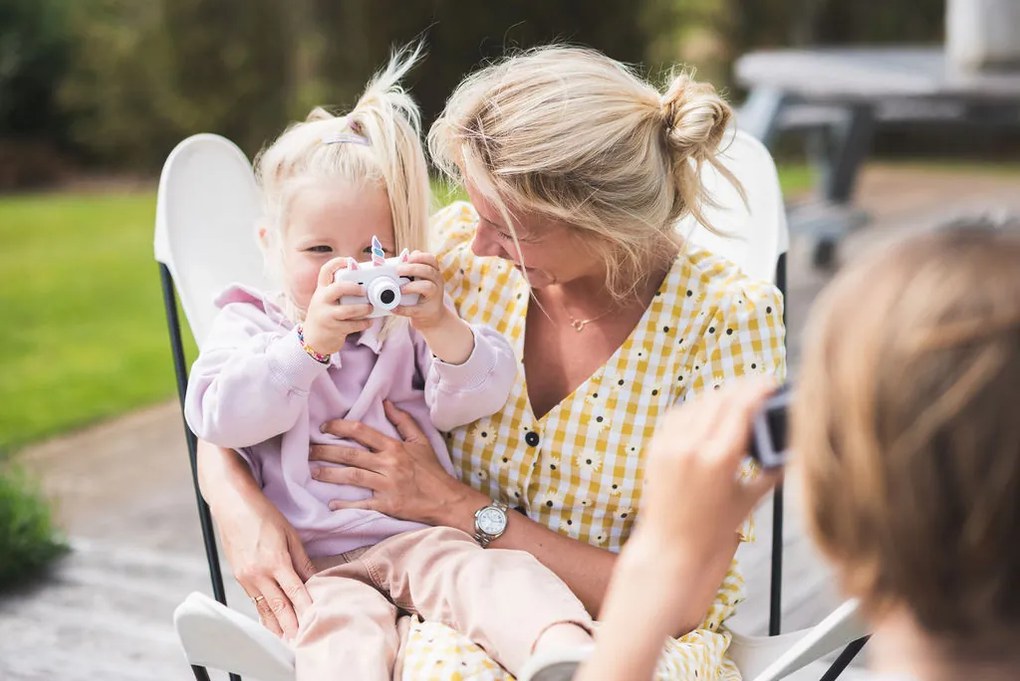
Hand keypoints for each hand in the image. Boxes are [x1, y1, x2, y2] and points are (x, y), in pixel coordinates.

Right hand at [212, 483, 316, 639]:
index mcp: (275, 561)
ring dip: (275, 624)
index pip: (295, 591)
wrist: (232, 506)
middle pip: (278, 605)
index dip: (306, 608)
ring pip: (264, 607)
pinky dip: (263, 612)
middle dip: (290, 625)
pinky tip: (269, 621)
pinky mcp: (239, 576)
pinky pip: (253, 600)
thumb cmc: (262, 515)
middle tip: (301, 640)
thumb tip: (313, 578)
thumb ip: (302, 559)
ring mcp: (246, 577)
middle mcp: (259, 573)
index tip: (315, 620)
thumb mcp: (289, 533)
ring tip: (285, 639)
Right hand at [302, 257, 373, 355]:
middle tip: (364, 291)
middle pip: (338, 288)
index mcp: (321, 291)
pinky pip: (353, 325)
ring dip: (363, 308)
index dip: (337, 263)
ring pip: (348, 310)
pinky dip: (364, 323)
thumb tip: (363, 284)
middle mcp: (321, 301)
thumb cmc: (324, 317)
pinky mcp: (334, 329)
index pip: (325, 272)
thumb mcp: (324, 301)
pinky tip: (369, 321)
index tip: (349, 260)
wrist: (312, 340)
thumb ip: (337, 292)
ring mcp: (326, 316)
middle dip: (355, 288)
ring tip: (370, 307)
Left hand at [309, 400, 477, 523]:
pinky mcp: (388, 505)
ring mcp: (387, 485)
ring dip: (330, 474)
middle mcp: (389, 464)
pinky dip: (346, 504)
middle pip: (351, 455)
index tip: (324, 428)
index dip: (340, 427)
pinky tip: (331, 503)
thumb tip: (386, 403)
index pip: (362, 432)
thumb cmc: (432, 470)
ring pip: (352, 477)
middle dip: (326, 452)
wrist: (446, 499)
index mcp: (394, 447)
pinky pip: (363, 503)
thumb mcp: (421, 441)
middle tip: (309, 451)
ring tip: (314, 472)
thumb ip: (403, 422)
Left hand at [395, 251, 448, 329]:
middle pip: (428, 271)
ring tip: (401, 289)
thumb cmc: (422, 295)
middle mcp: (437, 283)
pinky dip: (403, 308)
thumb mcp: (421, 280)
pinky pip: (415, 309)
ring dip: (412, 286)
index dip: (420, 256)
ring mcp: (434, 297)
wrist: (433, 318)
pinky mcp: (427, 311)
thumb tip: (397, 262)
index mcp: (434, 273)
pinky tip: (394, 307)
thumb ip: (413, 271)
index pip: (431, 259)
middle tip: (398, 271)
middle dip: (412, 268)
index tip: (408, 258)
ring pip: (428, 287)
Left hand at [636, 379, 781, 559]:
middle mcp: (690, 448)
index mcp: (718, 460)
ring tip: (736, 401)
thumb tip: (790, 449)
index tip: (770, 382)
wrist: (671, 548)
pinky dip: (696, 409)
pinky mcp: (656, 448)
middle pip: (720, 399)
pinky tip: (709, 414)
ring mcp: (669, 445)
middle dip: (741, 389)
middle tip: (758, 389)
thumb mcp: (749, 499)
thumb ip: (770, 470)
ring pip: (698, 403)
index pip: (741, 408)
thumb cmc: (712, 531)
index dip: (758, 389)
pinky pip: (678, 415)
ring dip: (719, 397)